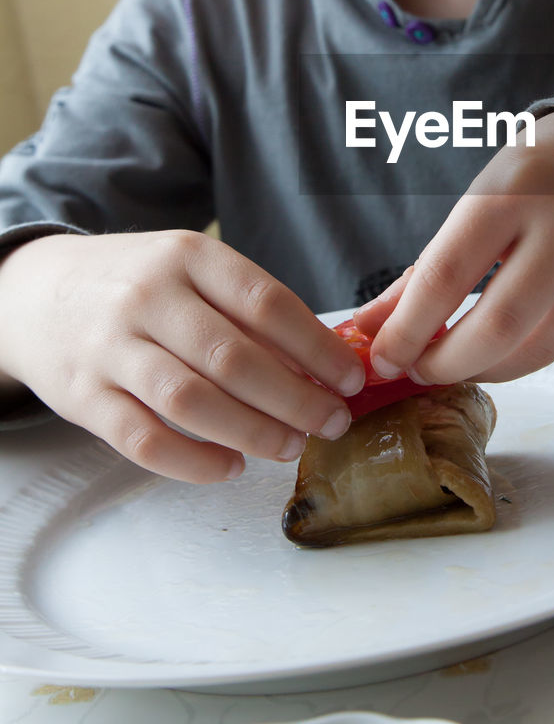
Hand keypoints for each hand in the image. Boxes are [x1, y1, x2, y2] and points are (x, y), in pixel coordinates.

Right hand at [0, 231, 363, 482]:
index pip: (266, 302)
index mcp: (187, 255)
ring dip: (253, 432)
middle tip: (332, 422)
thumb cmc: (133, 283)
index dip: (317, 347)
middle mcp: (148, 296)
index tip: (350, 379)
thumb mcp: (189, 270)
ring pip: (191, 401)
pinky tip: (231, 467)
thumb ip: (246, 310)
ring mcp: (111, 346)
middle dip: (296, 399)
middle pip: (234, 357)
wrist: (33, 290)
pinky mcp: (83, 395)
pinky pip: (144, 439)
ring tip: (290, 446)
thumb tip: (320, 364)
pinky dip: (194, 462)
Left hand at [359, 111, 553, 383]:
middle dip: (444, 364)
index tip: (382, 357)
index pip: (446, 274)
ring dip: (484, 371)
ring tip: (456, 366)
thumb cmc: (548, 173)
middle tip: (417, 371)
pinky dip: (528, 359)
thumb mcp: (486, 193)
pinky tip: (506, 351)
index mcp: (515, 190)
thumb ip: (432, 261)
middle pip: (494, 327)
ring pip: (535, 352)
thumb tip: (374, 326)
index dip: (406, 328)